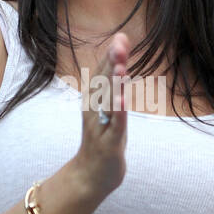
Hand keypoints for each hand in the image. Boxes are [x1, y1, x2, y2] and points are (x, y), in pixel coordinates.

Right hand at [71, 32, 130, 201]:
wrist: (91, 176)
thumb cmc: (103, 138)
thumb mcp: (109, 108)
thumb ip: (114, 81)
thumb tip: (120, 53)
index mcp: (93, 100)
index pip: (101, 73)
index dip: (110, 55)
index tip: (121, 36)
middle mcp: (92, 111)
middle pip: (102, 84)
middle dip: (111, 64)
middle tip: (120, 44)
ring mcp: (99, 128)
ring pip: (107, 104)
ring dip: (113, 85)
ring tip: (120, 67)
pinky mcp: (108, 145)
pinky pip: (114, 126)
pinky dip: (118, 113)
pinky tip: (122, 100)